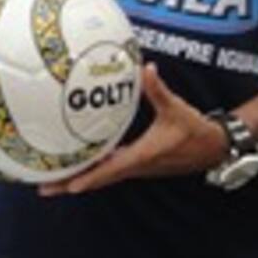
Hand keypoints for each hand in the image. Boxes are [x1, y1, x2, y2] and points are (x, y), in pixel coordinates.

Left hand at [38, 64, 227, 196]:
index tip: (70, 185)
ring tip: (51, 182)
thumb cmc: (195, 130)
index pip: (112, 169)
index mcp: (143, 155)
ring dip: (78, 180)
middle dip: (71, 184)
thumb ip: (159, 90)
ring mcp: (136, 167)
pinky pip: (109, 170)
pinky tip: (78, 165)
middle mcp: (137, 166)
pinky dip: (92, 171)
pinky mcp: (138, 164)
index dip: (91, 177)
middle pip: (99, 179)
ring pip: (102, 177)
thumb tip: (146, 69)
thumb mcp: (177, 108)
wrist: (213, 148)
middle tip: (43, 188)